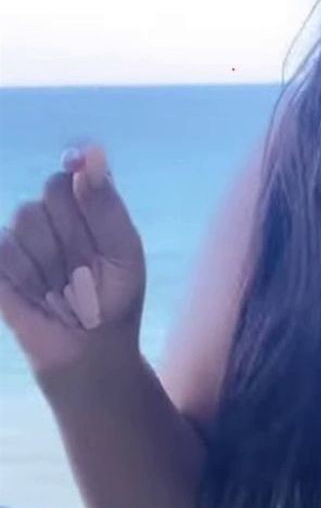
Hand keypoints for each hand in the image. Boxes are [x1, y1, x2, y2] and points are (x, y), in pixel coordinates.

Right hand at [0, 144, 147, 382]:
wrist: (89, 350)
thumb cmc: (113, 301)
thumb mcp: (123, 253)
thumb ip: (107, 206)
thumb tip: (90, 157)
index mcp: (85, 208)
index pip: (76, 170)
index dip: (77, 165)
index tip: (76, 163)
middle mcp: (52, 217)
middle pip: (50, 191)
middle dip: (70, 226)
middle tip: (85, 265)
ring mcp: (22, 240)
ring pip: (26, 218)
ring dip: (49, 258)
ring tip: (62, 289)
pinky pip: (1, 247)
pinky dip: (21, 271)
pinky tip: (36, 293)